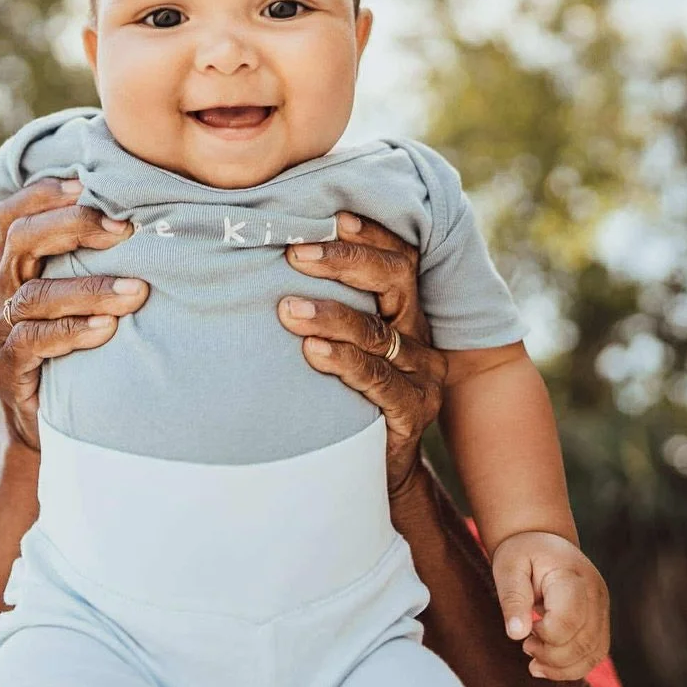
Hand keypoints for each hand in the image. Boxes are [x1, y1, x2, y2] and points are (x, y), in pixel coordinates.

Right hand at [0, 177, 148, 449]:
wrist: (45, 421)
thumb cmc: (73, 349)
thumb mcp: (78, 300)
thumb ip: (90, 263)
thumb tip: (145, 218)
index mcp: (13, 267)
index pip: (12, 214)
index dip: (45, 193)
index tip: (90, 185)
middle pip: (21, 240)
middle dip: (73, 228)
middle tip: (125, 231)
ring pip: (35, 295)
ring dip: (90, 289)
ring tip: (137, 292)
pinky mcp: (3, 368)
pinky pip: (34, 341)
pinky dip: (74, 331)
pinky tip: (108, 329)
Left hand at [276, 211, 444, 494]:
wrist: (374, 470)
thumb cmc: (344, 396)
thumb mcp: (339, 344)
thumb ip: (320, 306)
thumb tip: (267, 258)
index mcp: (404, 311)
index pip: (398, 257)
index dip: (370, 234)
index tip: (331, 215)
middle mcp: (418, 335)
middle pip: (394, 280)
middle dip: (345, 261)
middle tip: (294, 253)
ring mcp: (420, 374)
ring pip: (377, 332)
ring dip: (331, 314)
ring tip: (288, 308)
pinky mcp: (411, 411)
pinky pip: (376, 379)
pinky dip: (343, 362)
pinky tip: (312, 351)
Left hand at [491, 530, 610, 681]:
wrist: (543, 541)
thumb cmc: (523, 552)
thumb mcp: (508, 566)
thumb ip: (512, 598)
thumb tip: (516, 634)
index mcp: (572, 576)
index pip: (568, 620)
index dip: (545, 635)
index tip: (525, 629)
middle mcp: (595, 593)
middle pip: (583, 641)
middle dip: (552, 656)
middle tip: (526, 647)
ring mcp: (602, 608)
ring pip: (593, 653)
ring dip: (563, 667)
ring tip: (535, 661)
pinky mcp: (600, 620)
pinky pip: (595, 653)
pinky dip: (573, 666)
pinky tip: (548, 664)